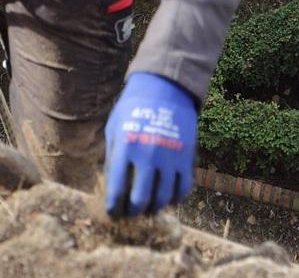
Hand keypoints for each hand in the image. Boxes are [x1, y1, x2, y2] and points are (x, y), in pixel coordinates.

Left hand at [105, 72, 197, 216]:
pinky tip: (168, 195)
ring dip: (155, 208)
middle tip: (131, 213)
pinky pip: (183, 189)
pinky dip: (175, 198)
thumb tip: (112, 185)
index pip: (116, 191)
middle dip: (134, 212)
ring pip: (163, 199)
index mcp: (125, 147)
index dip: (113, 208)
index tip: (113, 213)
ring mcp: (170, 157)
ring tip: (149, 206)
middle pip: (141, 200)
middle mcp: (148, 155)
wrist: (165, 85)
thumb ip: (113, 156)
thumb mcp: (114, 127)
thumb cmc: (133, 106)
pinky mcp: (186, 156)